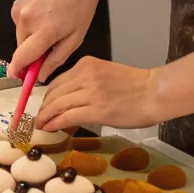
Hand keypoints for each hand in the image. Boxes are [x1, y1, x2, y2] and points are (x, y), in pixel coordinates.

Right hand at [9, 0, 103, 79]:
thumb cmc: (80, 7)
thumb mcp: (75, 38)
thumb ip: (56, 60)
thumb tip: (39, 76)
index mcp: (45, 31)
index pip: (22, 58)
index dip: (18, 71)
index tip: (18, 79)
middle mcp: (27, 20)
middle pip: (21, 49)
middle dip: (32, 54)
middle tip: (50, 48)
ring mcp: (19, 10)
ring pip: (20, 37)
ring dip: (31, 40)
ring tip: (50, 26)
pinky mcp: (16, 3)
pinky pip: (20, 24)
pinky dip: (29, 26)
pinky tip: (44, 16)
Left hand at [36, 57, 161, 131]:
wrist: (154, 92)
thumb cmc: (136, 86)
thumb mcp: (105, 74)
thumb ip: (86, 81)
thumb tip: (68, 98)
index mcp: (86, 64)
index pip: (58, 80)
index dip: (47, 95)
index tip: (44, 105)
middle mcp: (85, 75)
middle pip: (54, 92)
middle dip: (44, 107)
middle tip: (39, 117)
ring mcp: (90, 92)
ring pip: (58, 104)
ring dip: (46, 116)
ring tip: (41, 124)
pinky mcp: (96, 109)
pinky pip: (67, 116)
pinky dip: (55, 122)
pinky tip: (50, 128)